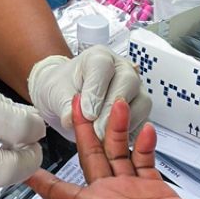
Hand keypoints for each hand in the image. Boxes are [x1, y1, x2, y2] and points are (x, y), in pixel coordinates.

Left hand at [24, 97, 199, 198]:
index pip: (58, 190)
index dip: (41, 174)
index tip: (25, 152)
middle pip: (89, 158)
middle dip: (83, 131)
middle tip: (77, 102)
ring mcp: (133, 195)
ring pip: (118, 153)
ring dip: (116, 130)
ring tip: (116, 104)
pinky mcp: (156, 192)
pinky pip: (144, 160)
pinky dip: (143, 144)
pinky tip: (144, 129)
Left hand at [27, 46, 151, 139]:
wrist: (66, 96)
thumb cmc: (62, 87)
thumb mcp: (55, 93)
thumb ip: (64, 104)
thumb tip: (70, 118)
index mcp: (98, 57)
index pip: (103, 67)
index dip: (96, 90)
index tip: (87, 113)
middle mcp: (120, 68)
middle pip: (128, 82)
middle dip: (111, 109)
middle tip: (97, 129)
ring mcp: (133, 88)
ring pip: (142, 101)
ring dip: (124, 123)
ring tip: (104, 137)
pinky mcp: (139, 107)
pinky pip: (144, 120)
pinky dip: (132, 132)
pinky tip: (115, 141)